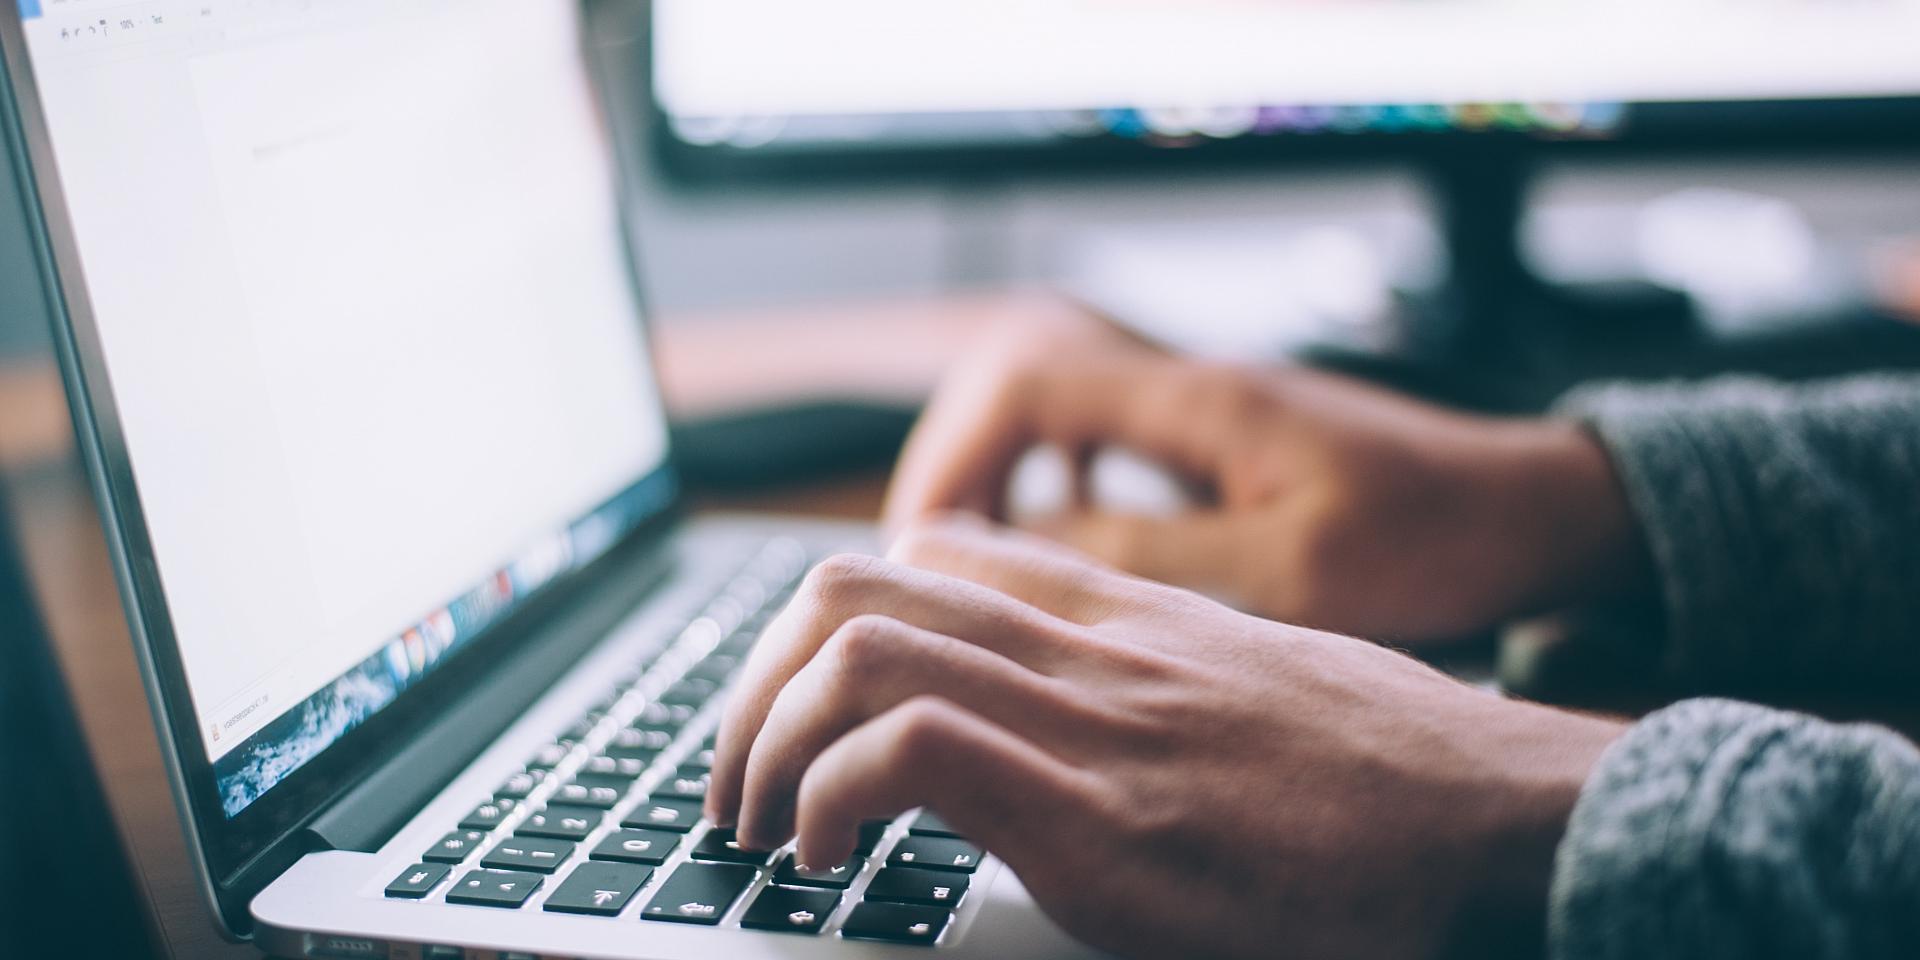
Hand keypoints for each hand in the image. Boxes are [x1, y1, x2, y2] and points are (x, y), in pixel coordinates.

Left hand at [706, 520, 1626, 959]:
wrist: (1507, 819)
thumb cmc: (1396, 773)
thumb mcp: (1261, 686)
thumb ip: (1160, 678)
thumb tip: (1093, 720)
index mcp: (1124, 616)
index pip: (932, 552)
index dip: (829, 620)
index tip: (800, 702)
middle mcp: (1090, 647)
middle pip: (856, 584)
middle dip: (755, 682)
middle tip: (736, 776)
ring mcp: (1092, 722)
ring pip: (857, 647)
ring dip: (764, 739)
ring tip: (757, 825)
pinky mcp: (1100, 817)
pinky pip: (909, 751)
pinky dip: (829, 797)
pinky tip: (827, 858)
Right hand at [884, 315, 1647, 641]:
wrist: (1529, 511)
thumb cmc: (1434, 540)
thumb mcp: (1291, 571)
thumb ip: (1153, 556)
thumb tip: (1026, 553)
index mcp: (1199, 403)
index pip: (1026, 382)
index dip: (955, 455)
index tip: (925, 542)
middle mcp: (1190, 389)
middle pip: (1019, 384)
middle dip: (958, 466)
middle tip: (927, 562)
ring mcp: (1204, 411)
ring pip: (1055, 412)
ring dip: (1000, 477)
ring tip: (971, 563)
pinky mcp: (1221, 444)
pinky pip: (1102, 443)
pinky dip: (1056, 487)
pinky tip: (1056, 547)